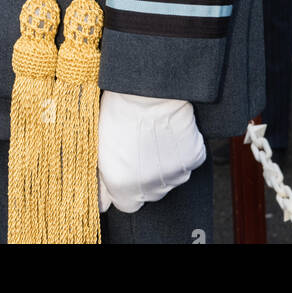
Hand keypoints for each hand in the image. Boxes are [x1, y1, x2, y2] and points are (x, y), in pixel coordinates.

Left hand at [98, 91, 205, 213]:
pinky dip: (181, 151)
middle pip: (149, 193)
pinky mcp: (193, 159)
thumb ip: (100, 181)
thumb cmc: (119, 109)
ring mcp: (175, 174)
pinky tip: (171, 132)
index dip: (125, 185)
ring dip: (164, 164)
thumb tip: (102, 204)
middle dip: (145, 176)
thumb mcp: (99, 145)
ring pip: (169, 178)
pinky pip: (188, 162)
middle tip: (140, 147)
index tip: (125, 169)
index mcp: (121, 185)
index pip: (126, 204)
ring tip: (155, 137)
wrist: (149, 88)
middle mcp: (150, 187)